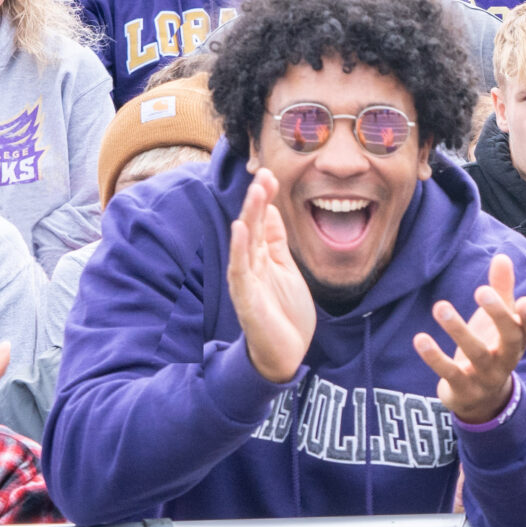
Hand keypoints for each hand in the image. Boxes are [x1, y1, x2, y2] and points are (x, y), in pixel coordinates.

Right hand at [228, 169, 317, 382]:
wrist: (285, 353)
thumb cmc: (285, 312)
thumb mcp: (285, 268)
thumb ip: (276, 242)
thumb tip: (270, 210)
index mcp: (262, 257)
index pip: (261, 221)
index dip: (265, 198)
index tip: (271, 174)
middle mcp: (251, 264)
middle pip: (252, 226)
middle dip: (257, 200)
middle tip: (264, 174)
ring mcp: (247, 280)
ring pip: (245, 242)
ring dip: (249, 216)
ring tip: (255, 192)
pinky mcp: (246, 297)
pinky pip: (240, 269)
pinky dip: (239, 248)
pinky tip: (241, 228)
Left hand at [415, 253, 525, 423]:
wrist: (481, 401)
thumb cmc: (491, 349)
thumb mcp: (498, 322)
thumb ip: (502, 290)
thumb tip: (503, 256)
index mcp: (517, 342)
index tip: (524, 300)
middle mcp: (506, 360)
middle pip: (509, 338)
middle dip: (497, 315)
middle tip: (480, 290)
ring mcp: (485, 377)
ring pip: (477, 354)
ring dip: (459, 331)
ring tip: (440, 306)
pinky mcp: (463, 389)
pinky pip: (449, 373)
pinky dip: (434, 357)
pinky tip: (420, 338)